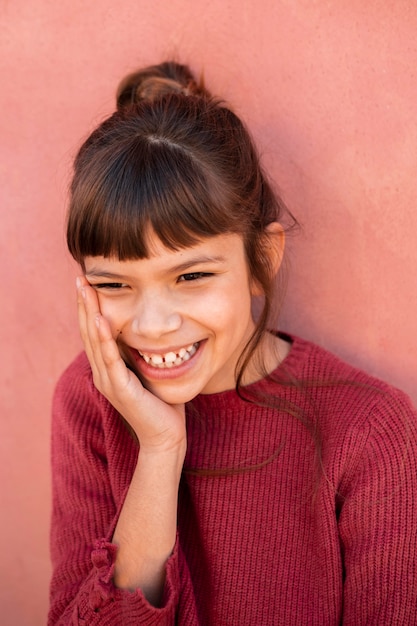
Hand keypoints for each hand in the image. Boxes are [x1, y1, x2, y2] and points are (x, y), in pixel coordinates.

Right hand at [76, 276, 185, 452]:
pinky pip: (111, 360)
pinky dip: (105, 339)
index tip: (89, 283)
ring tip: (87, 290)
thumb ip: (139, 352)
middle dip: (85, 304)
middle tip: (81, 278)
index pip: (94, 332)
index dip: (90, 307)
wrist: (165, 435)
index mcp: (107, 368)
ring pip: (95, 342)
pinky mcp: (121, 390)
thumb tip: (144, 328)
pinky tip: (102, 320)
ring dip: (90, 314)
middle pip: (88, 332)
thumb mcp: (146, 370)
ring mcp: (109, 382)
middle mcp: (102, 373)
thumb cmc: (160, 403)